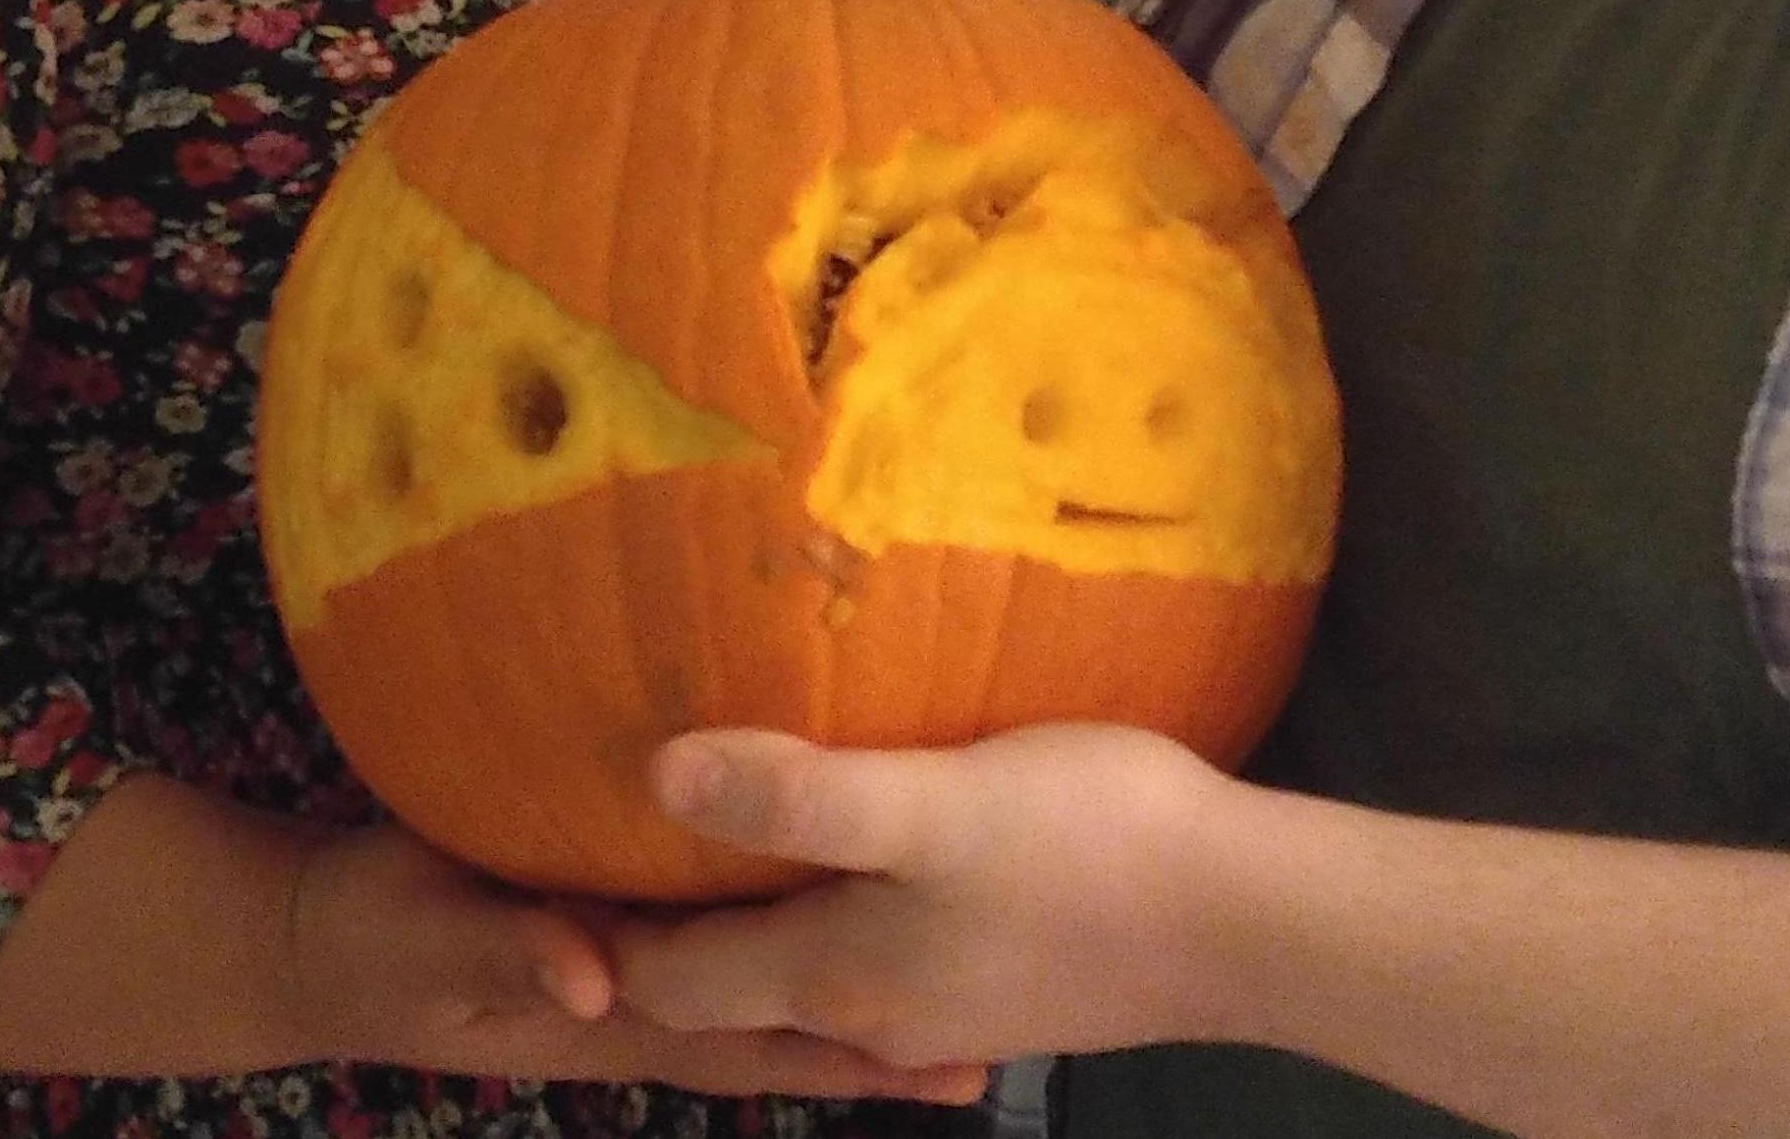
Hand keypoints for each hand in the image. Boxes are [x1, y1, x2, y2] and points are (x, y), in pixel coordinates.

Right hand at [280, 817, 986, 1101]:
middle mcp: (636, 1011)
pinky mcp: (605, 934)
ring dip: (841, 1007)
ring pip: (755, 1004)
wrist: (314, 939)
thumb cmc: (376, 936)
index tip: (941, 1050)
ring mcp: (625, 984)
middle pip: (775, 1037)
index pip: (750, 1042)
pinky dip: (777, 951)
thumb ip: (508, 950)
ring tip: (947, 1008)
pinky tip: (827, 915)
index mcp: (611, 1018)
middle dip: (873, 1049)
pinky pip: (713, 954)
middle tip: (986, 1054)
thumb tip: (598, 974)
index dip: (844, 1050)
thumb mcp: (432, 939)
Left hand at [611, 722, 1226, 1071]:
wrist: (1242, 921)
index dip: (601, 934)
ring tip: (715, 831)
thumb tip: (656, 776)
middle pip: (730, 990)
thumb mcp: (929, 803)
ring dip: (748, 923)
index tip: (547, 855)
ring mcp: (940, 1006)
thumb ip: (798, 793)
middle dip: (663, 931)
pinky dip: (830, 921)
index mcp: (835, 976)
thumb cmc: (1081, 846)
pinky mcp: (998, 975)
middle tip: (607, 838)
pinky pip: (875, 962)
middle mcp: (871, 1012)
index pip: (671, 982)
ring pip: (803, 977)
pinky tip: (850, 864)